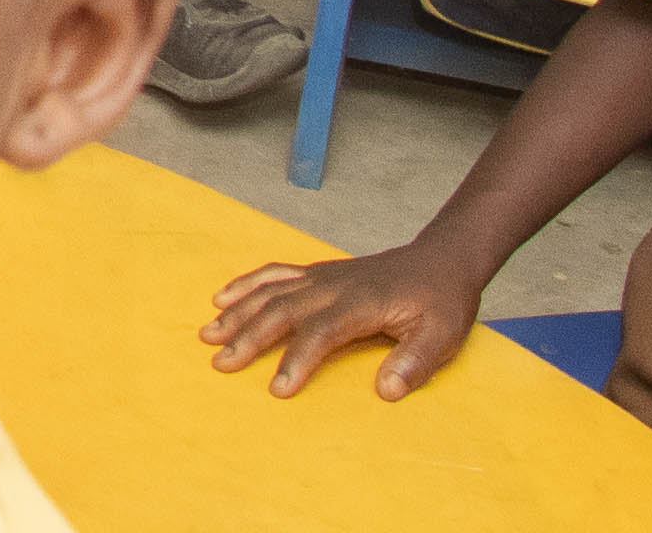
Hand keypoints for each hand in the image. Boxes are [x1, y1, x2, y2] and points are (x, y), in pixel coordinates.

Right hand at [203, 239, 486, 402]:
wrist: (439, 260)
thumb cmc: (441, 302)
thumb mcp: (442, 336)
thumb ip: (415, 363)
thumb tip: (386, 391)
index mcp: (361, 304)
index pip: (320, 333)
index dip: (297, 360)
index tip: (278, 389)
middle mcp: (332, 287)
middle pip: (281, 311)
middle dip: (248, 337)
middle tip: (220, 363)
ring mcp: (321, 276)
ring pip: (270, 292)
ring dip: (238, 313)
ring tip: (208, 334)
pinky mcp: (317, 273)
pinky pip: (274, 274)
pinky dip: (246, 284)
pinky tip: (223, 297)